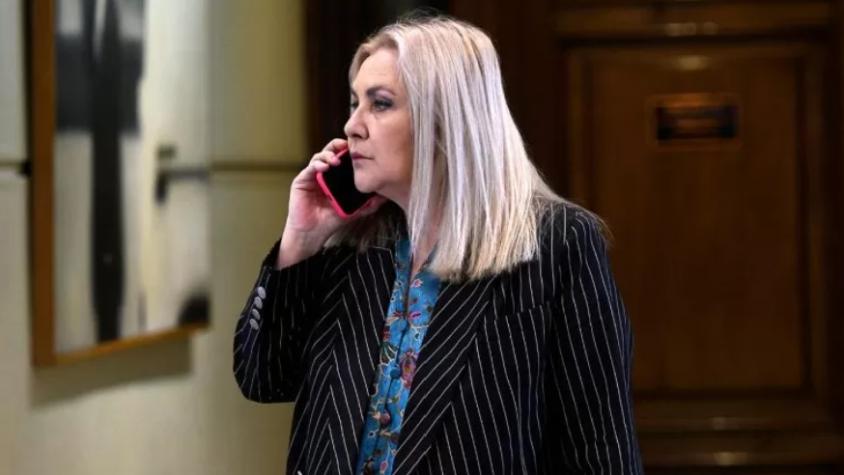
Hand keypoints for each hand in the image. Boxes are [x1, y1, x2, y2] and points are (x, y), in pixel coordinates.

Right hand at [277, 139, 385, 267]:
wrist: (313, 234)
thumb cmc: (331, 221)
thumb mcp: (354, 210)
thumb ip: (369, 203)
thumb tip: (386, 196)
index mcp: (337, 177)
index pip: (344, 158)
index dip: (351, 151)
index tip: (360, 149)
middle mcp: (325, 173)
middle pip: (331, 151)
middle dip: (339, 146)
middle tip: (347, 146)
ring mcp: (313, 176)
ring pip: (320, 156)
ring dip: (328, 154)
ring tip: (336, 160)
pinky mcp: (302, 180)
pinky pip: (310, 167)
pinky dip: (317, 164)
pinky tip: (324, 167)